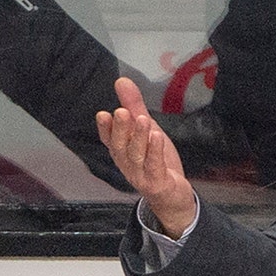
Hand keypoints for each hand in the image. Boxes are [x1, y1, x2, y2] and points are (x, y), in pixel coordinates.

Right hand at [96, 77, 196, 237]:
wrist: (172, 195)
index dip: (105, 128)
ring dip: (138, 137)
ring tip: (142, 119)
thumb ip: (134, 106)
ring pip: (137, 156)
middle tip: (121, 112)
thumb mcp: (147, 129)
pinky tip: (157, 138)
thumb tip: (121, 81)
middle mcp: (128, 163)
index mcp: (122, 151)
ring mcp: (141, 175)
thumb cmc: (156, 161)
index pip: (109, 139)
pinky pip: (154, 166)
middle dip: (120, 129)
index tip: (102, 114)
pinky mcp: (157, 182)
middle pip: (121, 147)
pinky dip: (155, 152)